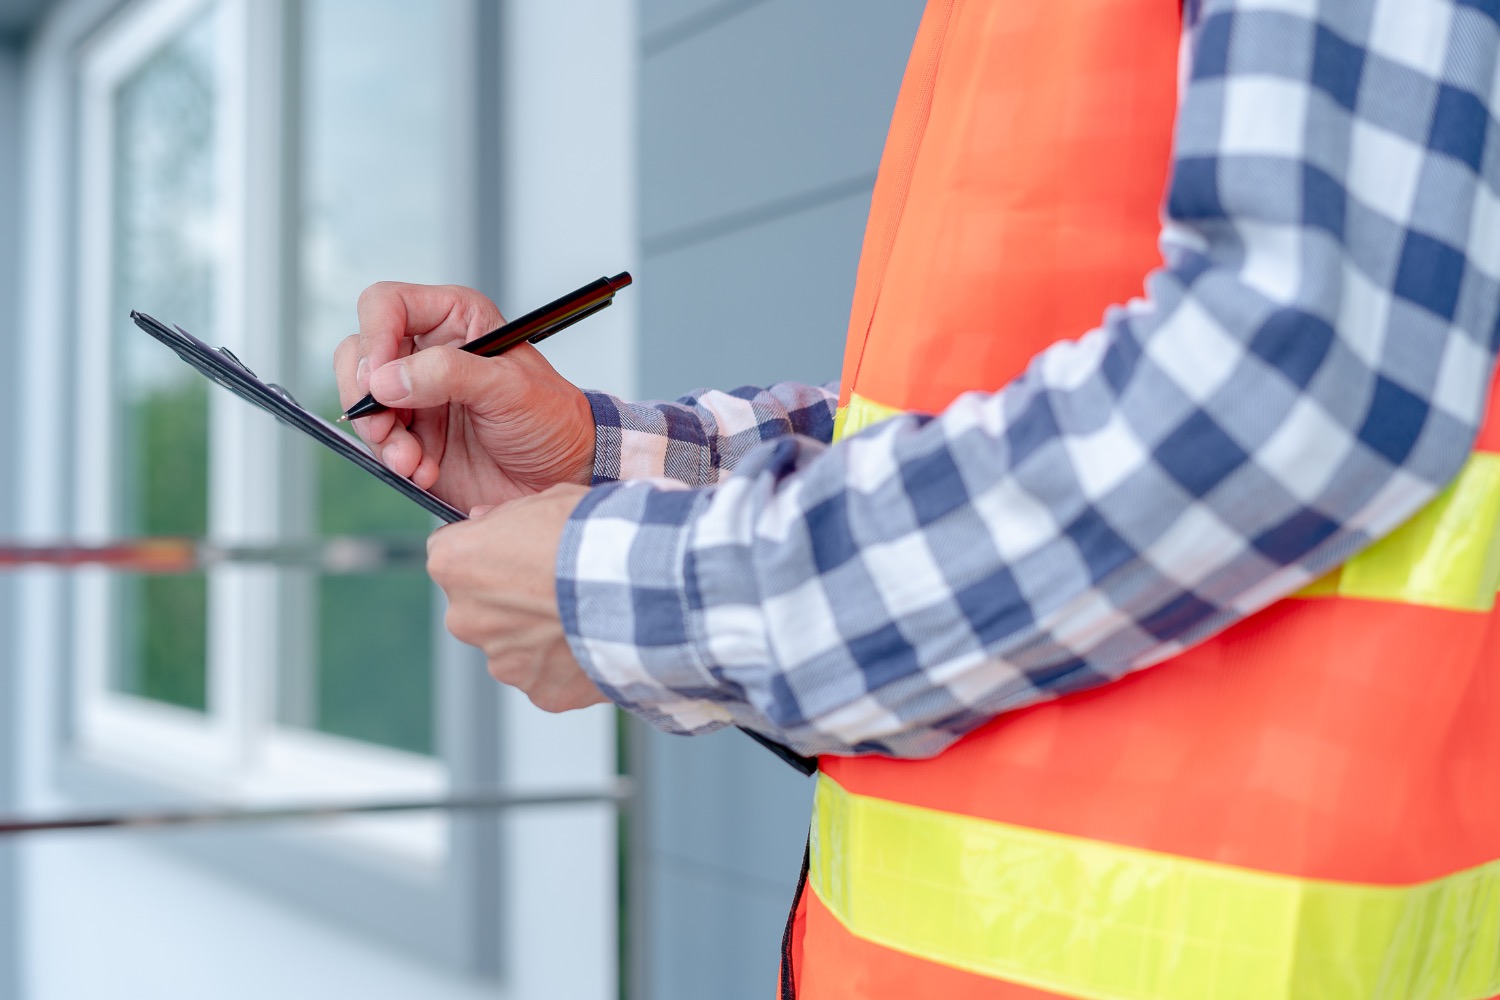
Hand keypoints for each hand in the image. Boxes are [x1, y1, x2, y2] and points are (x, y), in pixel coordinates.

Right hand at [334, 282, 596, 512]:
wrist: (564, 474)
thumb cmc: (551, 419)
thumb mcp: (509, 388)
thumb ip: (447, 375)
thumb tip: (386, 379)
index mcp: (455, 320)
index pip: (387, 305)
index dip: (374, 337)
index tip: (379, 381)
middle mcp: (429, 352)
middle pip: (361, 354)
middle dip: (365, 395)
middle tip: (385, 427)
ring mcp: (418, 395)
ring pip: (363, 403)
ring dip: (381, 436)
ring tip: (412, 461)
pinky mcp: (414, 436)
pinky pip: (379, 442)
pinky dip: (394, 460)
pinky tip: (425, 471)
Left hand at [427, 484, 608, 712]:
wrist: (640, 585)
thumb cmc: (593, 536)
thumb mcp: (546, 501)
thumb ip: (505, 516)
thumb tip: (485, 522)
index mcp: (455, 564)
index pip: (449, 556)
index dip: (485, 552)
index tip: (512, 552)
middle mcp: (465, 618)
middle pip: (477, 608)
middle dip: (508, 599)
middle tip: (553, 585)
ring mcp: (502, 661)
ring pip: (512, 646)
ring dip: (537, 634)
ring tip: (582, 614)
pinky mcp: (539, 691)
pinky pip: (547, 675)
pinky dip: (565, 664)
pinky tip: (593, 640)